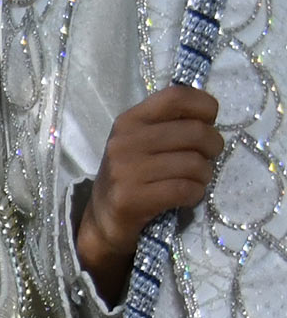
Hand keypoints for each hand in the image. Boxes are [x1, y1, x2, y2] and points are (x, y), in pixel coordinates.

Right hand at [76, 85, 221, 303]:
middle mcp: (124, 142)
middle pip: (194, 132)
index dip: (204, 106)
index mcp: (129, 121)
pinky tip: (188, 197)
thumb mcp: (141, 142)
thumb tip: (209, 119)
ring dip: (205, 175)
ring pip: (194, 163)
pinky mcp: (131, 199)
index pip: (177, 97)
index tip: (208, 123)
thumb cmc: (132, 176)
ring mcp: (124, 171)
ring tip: (196, 180)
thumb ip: (168, 124)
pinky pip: (184, 189)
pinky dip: (195, 194)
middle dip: (213, 146)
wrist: (103, 221)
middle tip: (208, 158)